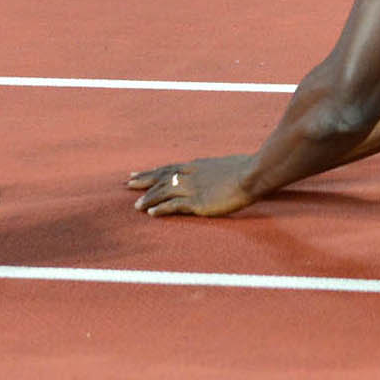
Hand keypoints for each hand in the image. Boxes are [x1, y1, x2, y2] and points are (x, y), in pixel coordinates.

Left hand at [126, 155, 257, 216]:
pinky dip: (160, 209)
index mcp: (197, 165)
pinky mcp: (197, 202)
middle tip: (127, 183)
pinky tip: (150, 213)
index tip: (138, 173)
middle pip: (161, 177)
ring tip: (135, 206)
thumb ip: (216, 170)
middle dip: (143, 181)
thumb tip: (218, 173)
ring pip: (163, 192)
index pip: (169, 168)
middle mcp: (190, 175)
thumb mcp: (226, 165)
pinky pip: (174, 206)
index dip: (153, 172)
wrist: (252, 174)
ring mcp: (193, 188)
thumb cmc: (245, 169)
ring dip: (148, 198)